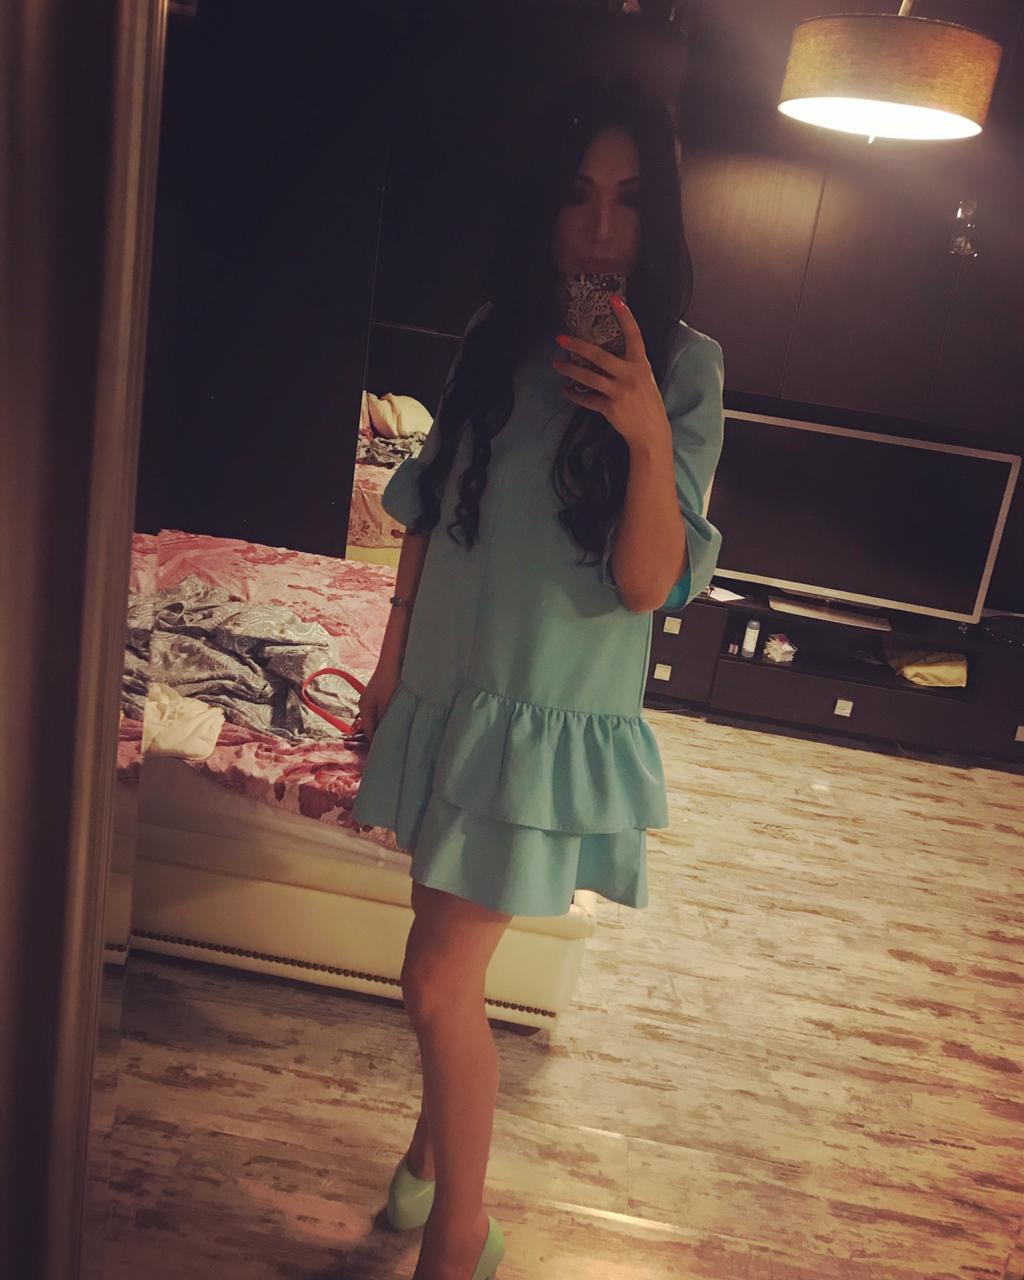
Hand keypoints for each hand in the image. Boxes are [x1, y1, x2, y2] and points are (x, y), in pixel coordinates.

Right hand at [358, 657, 399, 744]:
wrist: (393, 659)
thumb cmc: (388, 680)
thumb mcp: (386, 703)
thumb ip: (384, 719)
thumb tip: (384, 735)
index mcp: (365, 707)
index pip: (369, 731)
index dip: (376, 742)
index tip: (384, 753)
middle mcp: (367, 704)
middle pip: (373, 725)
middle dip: (381, 735)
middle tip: (391, 747)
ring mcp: (374, 699)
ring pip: (379, 718)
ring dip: (386, 726)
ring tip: (396, 736)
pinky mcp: (382, 694)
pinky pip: (384, 711)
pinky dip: (389, 717)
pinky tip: (399, 720)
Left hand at [553, 296, 670, 448]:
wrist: (651, 432)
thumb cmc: (647, 403)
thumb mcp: (644, 379)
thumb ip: (629, 366)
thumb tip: (605, 356)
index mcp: (641, 364)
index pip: (634, 335)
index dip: (625, 316)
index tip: (615, 299)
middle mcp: (630, 375)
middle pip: (599, 356)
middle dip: (577, 346)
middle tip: (560, 338)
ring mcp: (619, 392)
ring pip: (588, 377)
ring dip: (569, 370)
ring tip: (556, 364)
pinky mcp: (610, 408)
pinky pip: (587, 399)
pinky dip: (575, 395)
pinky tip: (566, 390)